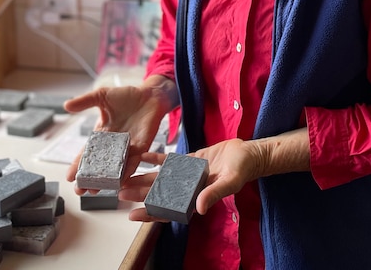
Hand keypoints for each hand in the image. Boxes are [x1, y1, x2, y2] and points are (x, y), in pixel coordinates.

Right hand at [63, 77, 175, 192]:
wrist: (149, 94)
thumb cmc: (126, 96)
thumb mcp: (101, 96)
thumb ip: (84, 101)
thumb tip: (65, 105)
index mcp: (102, 135)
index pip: (87, 153)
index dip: (78, 165)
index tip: (69, 178)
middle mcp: (113, 145)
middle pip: (99, 166)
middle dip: (89, 179)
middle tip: (80, 191)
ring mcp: (127, 148)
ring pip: (115, 168)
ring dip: (106, 180)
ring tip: (95, 192)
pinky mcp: (142, 147)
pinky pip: (134, 162)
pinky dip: (127, 171)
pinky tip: (120, 181)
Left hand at [120, 139, 265, 220]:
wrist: (249, 154)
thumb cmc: (242, 170)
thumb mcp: (230, 182)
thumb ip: (214, 194)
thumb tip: (199, 208)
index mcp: (195, 198)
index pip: (168, 210)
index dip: (150, 214)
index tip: (133, 215)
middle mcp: (188, 188)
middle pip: (159, 194)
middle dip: (140, 194)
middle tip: (120, 192)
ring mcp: (187, 174)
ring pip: (161, 178)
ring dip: (144, 178)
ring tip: (126, 178)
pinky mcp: (190, 160)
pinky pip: (169, 160)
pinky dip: (156, 158)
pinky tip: (143, 155)